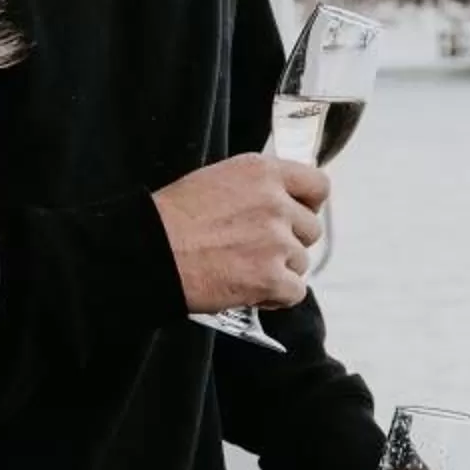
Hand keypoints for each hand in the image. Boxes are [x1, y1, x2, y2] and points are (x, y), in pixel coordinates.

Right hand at [154, 155, 328, 314]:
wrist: (152, 251)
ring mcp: (276, 241)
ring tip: (247, 271)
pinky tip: (253, 291)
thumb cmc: (173, 217)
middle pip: (310, 229)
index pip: (317, 185)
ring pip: (301, 262)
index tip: (296, 215)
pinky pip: (295, 292)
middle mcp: (276, 203)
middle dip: (289, 242)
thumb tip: (280, 202)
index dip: (308, 204)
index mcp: (263, 172)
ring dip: (280, 270)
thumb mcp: (218, 179)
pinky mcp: (270, 277)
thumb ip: (257, 188)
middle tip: (259, 250)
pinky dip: (276, 296)